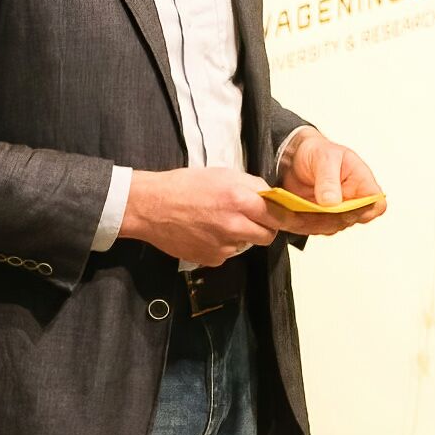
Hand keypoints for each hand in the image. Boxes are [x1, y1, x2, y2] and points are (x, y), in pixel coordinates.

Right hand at [120, 167, 288, 264]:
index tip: (283, 216)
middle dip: (265, 228)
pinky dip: (223, 246)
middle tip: (252, 219)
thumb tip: (271, 197)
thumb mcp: (223, 174)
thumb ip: (251, 186)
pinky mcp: (211, 259)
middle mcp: (235, 225)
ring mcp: (223, 246)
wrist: (151, 207)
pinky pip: (228, 254)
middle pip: (268, 236)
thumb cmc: (185, 186)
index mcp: (241, 200)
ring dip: (242, 236)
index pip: (279, 215)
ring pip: (247, 245)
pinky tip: (207, 232)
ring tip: (221, 222)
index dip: (282, 216)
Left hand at [276, 132, 387, 234]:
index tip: (346, 208)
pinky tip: (289, 216)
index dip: (366, 210)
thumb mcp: (325, 158)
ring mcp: (335, 212)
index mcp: (361, 182)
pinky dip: (300, 224)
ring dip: (312, 223)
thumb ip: (329, 180)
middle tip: (310, 208)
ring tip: (295, 213)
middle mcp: (351, 200)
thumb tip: (332, 202)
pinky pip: (312, 228)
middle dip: (329, 217)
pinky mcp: (318, 218)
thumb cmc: (318, 151)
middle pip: (349, 219)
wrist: (294, 156)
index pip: (376, 203)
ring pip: (330, 227)